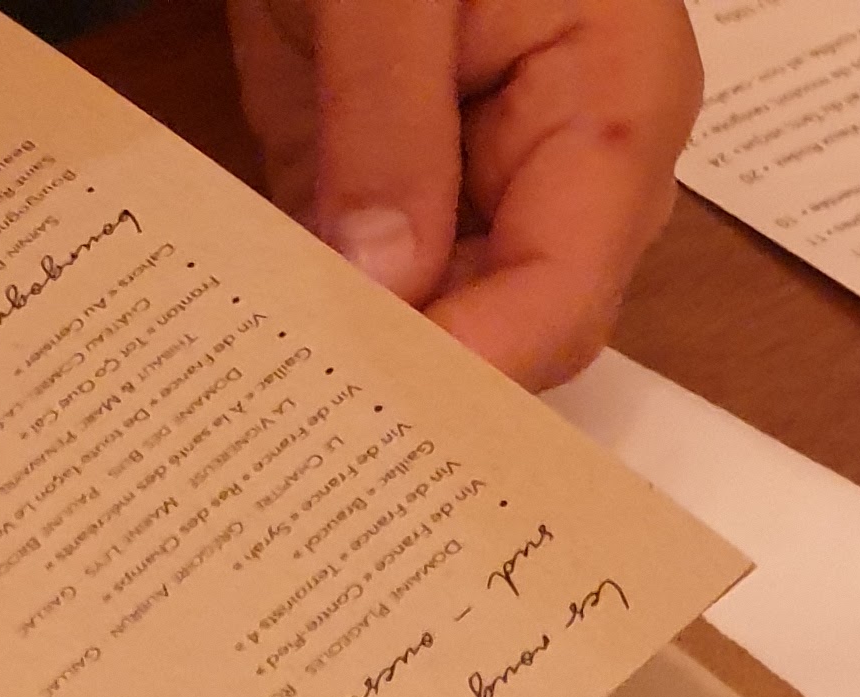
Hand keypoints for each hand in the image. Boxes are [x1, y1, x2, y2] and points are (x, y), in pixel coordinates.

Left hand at [228, 0, 700, 384]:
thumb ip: (387, 117)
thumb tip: (380, 281)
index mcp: (612, 100)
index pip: (563, 292)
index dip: (473, 367)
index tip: (367, 407)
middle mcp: (561, 163)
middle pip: (508, 334)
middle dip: (411, 383)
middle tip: (301, 433)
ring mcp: (476, 180)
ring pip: (432, 329)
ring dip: (350, 364)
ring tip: (261, 402)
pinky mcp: (393, 183)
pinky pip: (363, 284)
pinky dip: (310, 316)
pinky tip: (247, 348)